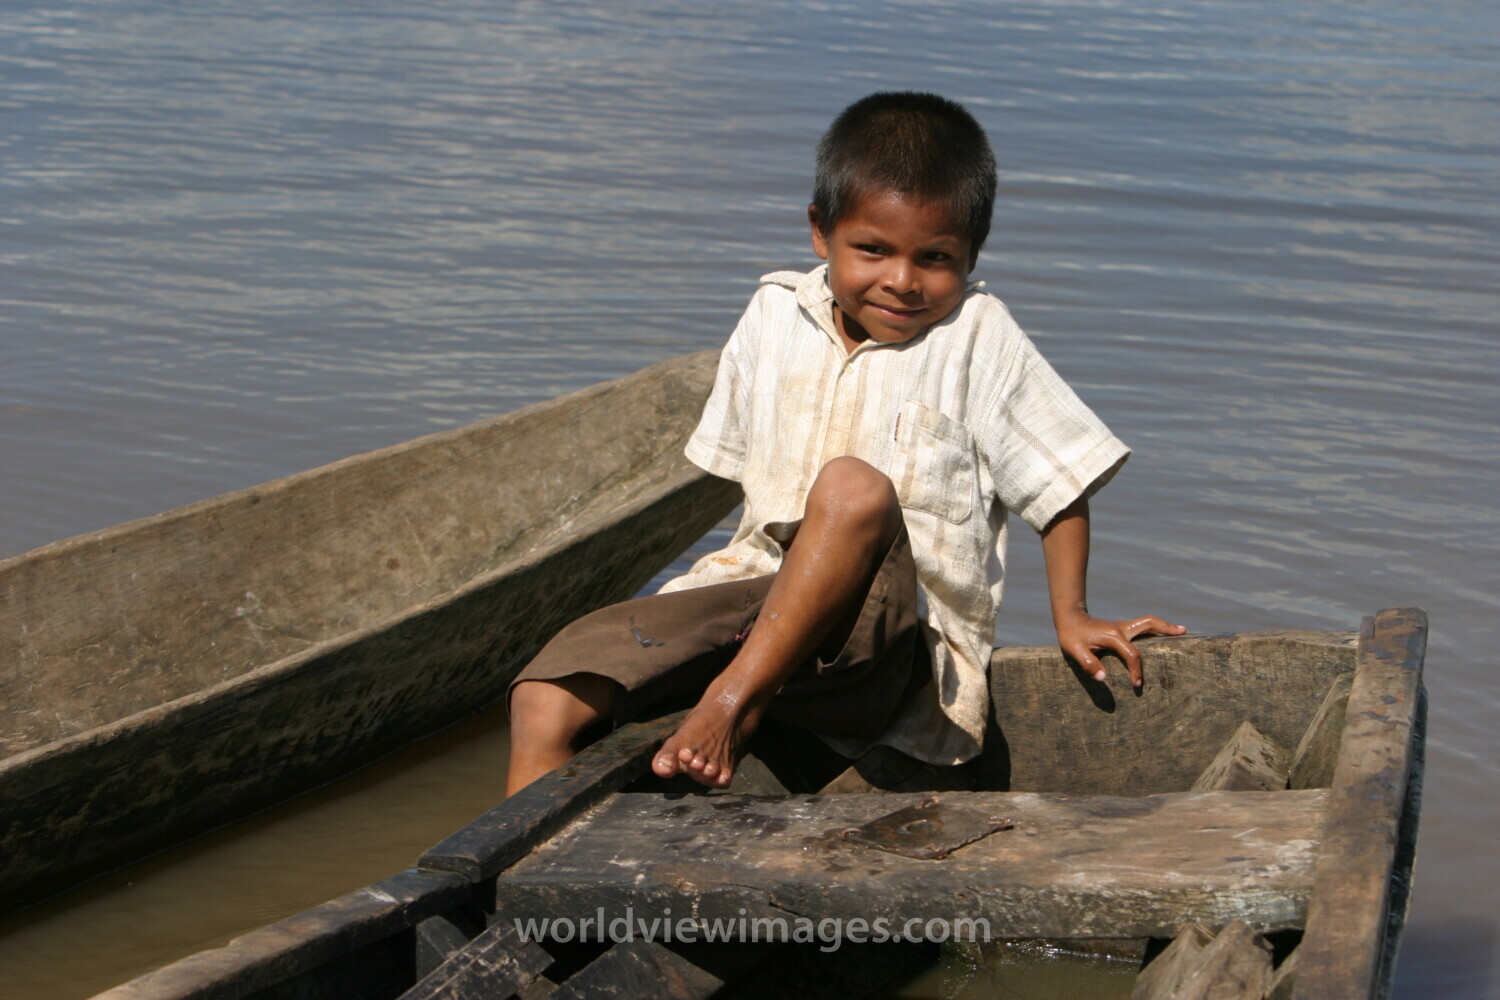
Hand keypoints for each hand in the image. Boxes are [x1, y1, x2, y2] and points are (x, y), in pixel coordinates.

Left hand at [1054, 611, 1185, 688]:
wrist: (1069, 619)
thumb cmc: (1072, 636)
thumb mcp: (1074, 651)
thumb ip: (1088, 664)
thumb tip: (1104, 678)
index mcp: (1113, 636)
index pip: (1132, 654)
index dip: (1136, 670)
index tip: (1137, 684)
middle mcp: (1121, 628)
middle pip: (1149, 624)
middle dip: (1166, 628)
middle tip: (1184, 632)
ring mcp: (1123, 626)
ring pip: (1148, 623)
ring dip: (1164, 626)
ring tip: (1181, 631)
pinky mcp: (1122, 628)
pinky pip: (1142, 627)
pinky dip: (1155, 629)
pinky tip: (1161, 635)